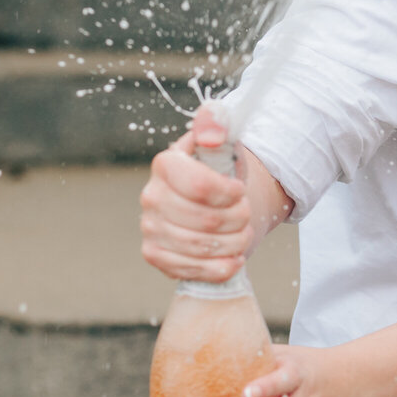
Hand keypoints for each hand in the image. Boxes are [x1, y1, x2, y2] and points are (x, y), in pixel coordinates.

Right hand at [139, 104, 256, 280]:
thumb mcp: (222, 144)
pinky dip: (220, 267)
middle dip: (238, 219)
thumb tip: (211, 133)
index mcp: (166, 165)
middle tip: (246, 213)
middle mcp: (151, 196)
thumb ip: (216, 126)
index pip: (201, 186)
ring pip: (202, 247)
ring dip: (234, 242)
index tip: (241, 191)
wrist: (211, 203)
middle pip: (206, 220)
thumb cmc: (219, 173)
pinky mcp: (154, 254)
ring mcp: (150, 228)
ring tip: (243, 233)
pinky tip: (234, 257)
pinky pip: (191, 270)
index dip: (231, 193)